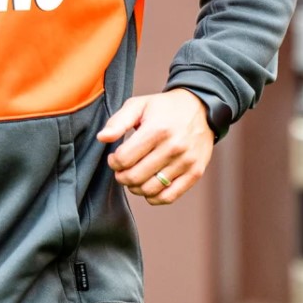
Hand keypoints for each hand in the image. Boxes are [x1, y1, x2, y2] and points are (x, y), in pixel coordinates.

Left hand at [96, 89, 214, 204]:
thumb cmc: (164, 108)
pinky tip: (148, 185)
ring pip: (150, 189)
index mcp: (157, 129)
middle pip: (135, 177)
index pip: (124, 159)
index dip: (113, 162)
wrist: (201, 108)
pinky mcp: (195, 172)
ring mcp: (186, 162)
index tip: (114, 158)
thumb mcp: (138, 105)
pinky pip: (169, 197)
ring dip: (135, 188)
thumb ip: (117, 121)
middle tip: (121, 170)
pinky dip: (153, 197)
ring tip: (134, 177)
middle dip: (121, 177)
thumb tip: (101, 138)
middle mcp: (173, 147)